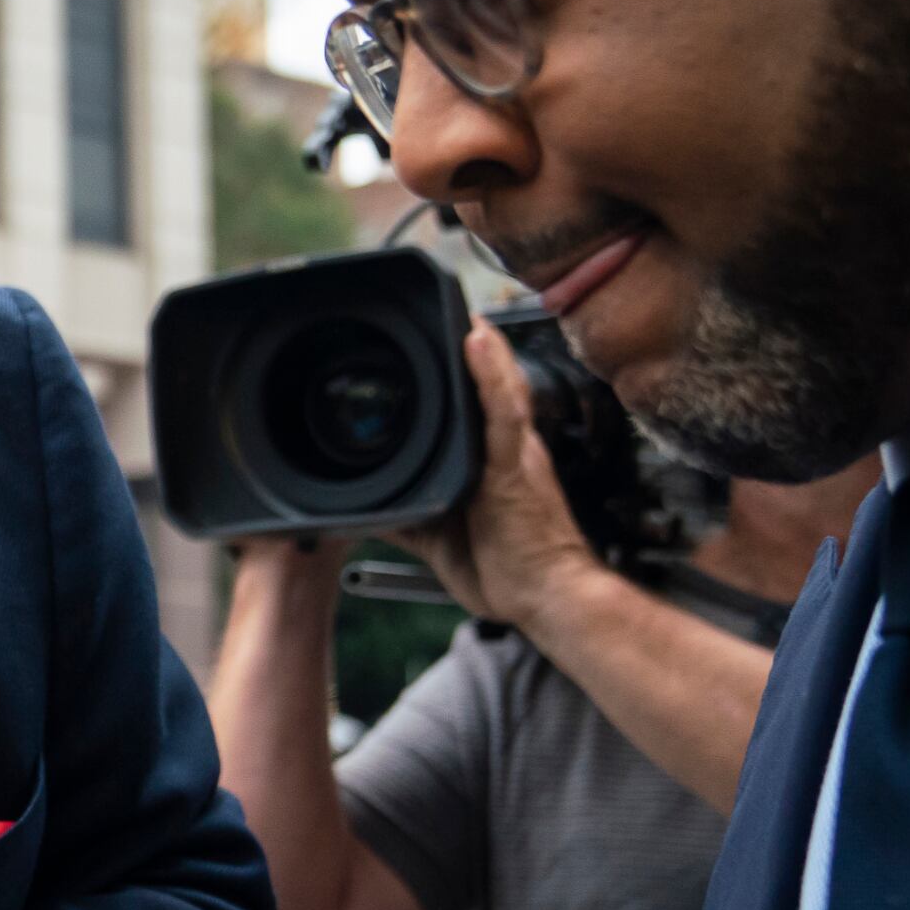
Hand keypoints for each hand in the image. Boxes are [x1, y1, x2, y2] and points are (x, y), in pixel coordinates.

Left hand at [397, 325, 598, 628]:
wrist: (547, 600)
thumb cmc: (507, 569)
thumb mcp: (440, 537)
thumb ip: (407, 515)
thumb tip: (363, 510)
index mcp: (495, 459)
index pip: (479, 404)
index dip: (468, 370)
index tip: (446, 335)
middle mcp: (509, 449)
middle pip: (491, 387)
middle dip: (474, 348)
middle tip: (451, 309)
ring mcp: (515, 456)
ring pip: (499, 389)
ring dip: (481, 349)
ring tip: (463, 312)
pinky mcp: (514, 468)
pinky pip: (504, 413)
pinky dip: (490, 375)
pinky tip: (476, 343)